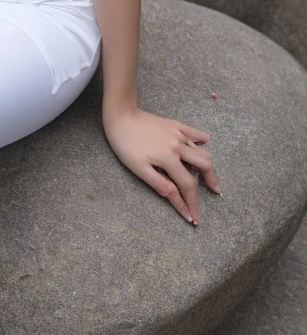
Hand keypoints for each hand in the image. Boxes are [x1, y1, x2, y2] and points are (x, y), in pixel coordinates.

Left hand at [103, 106, 220, 225]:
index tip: (195, 218)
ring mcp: (179, 134)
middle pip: (204, 166)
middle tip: (214, 192)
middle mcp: (179, 146)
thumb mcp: (138, 168)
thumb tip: (176, 198)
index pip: (187, 185)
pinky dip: (202, 140)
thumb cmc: (125, 145)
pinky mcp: (175, 125)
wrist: (121, 116)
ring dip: (207, 165)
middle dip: (211, 181)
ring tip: (208, 175)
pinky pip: (194, 132)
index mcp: (169, 159)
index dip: (192, 203)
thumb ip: (159, 183)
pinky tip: (205, 143)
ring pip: (201, 151)